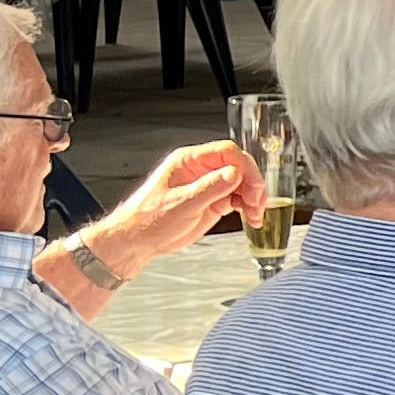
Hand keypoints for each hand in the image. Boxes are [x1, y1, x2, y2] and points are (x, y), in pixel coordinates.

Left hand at [98, 141, 265, 266]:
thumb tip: (234, 173)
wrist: (139, 241)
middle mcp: (200, 171)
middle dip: (252, 184)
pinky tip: (252, 218)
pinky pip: (237, 198)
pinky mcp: (213, 202)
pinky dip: (248, 207)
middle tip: (256, 203)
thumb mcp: (181, 203)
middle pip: (238, 167)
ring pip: (242, 183)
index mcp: (189, 162)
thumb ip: (210, 187)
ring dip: (253, 198)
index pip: (227, 153)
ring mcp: (208, 186)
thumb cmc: (149, 220)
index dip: (245, 167)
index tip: (254, 186)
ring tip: (255, 214)